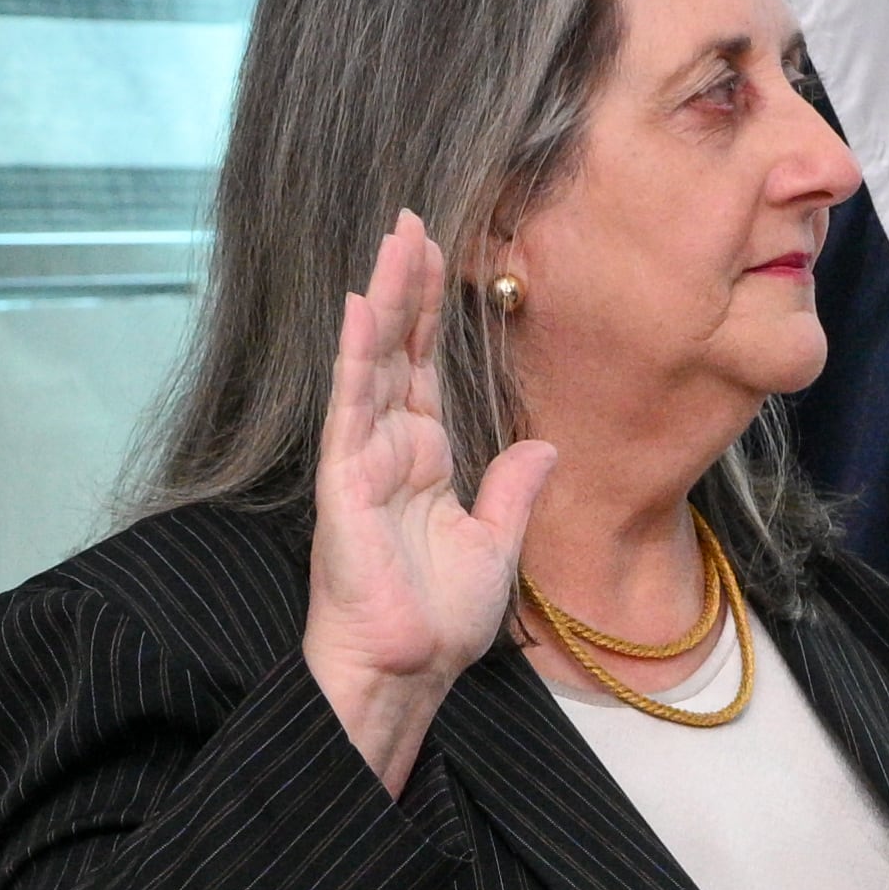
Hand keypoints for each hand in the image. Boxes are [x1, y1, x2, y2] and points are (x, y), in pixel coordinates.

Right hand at [304, 211, 554, 794]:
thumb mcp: (496, 546)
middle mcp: (389, 450)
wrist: (406, 671)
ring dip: (384, 301)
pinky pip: (352, 408)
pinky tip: (363, 309)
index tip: (444, 256)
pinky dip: (358, 357)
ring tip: (394, 240)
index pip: (427, 369)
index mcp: (425, 460)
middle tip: (414, 218)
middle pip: (399, 350)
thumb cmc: (439, 621)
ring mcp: (362, 461)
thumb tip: (543, 447)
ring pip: (373, 363)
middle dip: (407, 286)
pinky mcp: (345, 483)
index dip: (433, 314)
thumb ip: (513, 491)